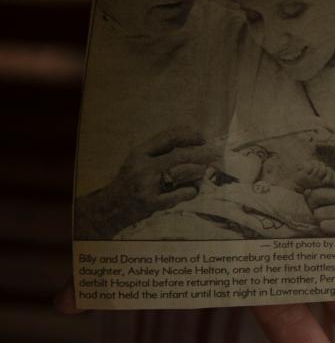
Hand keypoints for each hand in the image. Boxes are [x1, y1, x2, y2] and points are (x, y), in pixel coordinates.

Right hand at [77, 126, 222, 236]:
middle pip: (180, 155)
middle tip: (215, 154)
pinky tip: (193, 190)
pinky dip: (190, 192)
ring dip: (197, 172)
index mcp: (139, 152)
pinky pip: (179, 195)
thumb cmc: (130, 180)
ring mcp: (147, 185)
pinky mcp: (151, 203)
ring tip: (203, 172)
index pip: (169, 138)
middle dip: (201, 154)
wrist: (111, 207)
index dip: (189, 136)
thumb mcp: (138, 160)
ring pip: (181, 174)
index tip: (202, 138)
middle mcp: (143, 166)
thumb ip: (159, 151)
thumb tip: (192, 143)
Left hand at [296, 164, 334, 234]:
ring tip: (332, 220)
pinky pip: (323, 225)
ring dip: (320, 219)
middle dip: (313, 205)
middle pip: (315, 195)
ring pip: (317, 213)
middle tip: (321, 211)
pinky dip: (326, 228)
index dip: (312, 184)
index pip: (324, 177)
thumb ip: (328, 187)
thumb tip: (308, 185)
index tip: (308, 191)